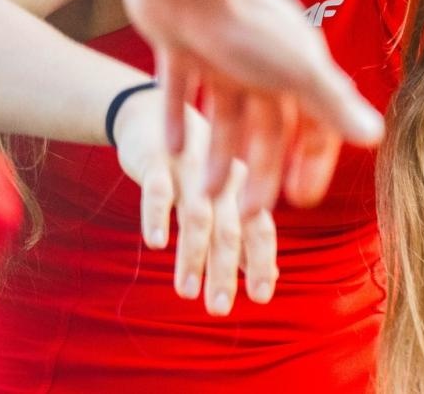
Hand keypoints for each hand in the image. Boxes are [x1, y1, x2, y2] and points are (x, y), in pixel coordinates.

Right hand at [111, 87, 279, 315]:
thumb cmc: (195, 165)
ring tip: (186, 292)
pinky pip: (157, 189)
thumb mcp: (222, 195)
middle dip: (225, 270)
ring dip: (192, 255)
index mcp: (242, 187)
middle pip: (229, 228)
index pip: (260, 228)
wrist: (151, 115)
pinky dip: (157, 215)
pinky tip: (156, 243)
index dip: (261, 261)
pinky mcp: (157, 160)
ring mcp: (190, 167)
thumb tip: (273, 276)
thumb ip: (246, 234)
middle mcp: (222, 177)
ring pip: (196, 215)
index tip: (261, 298)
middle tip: (219, 309)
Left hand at [119, 0, 380, 217]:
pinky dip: (176, 120)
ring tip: (203, 196)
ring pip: (223, 114)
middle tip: (247, 213)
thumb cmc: (245, 20)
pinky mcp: (181, 45)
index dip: (309, 162)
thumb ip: (333, 105)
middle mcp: (262, 60)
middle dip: (259, 169)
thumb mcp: (297, 70)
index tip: (298, 201)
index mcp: (295, 65)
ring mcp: (221, 52)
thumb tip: (374, 138)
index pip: (313, 123)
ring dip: (216, 154)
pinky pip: (179, 91)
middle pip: (266, 126)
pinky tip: (171, 152)